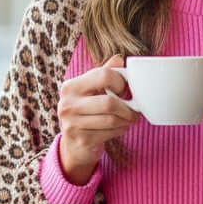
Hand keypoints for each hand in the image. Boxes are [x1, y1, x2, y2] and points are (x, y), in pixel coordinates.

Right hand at [57, 53, 141, 180]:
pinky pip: (110, 133)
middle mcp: (67, 104)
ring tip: (129, 119)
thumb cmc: (86, 113)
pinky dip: (120, 130)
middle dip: (127, 108)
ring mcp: (72, 123)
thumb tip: (119, 58)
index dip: (120, 82)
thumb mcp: (92, 91)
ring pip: (112, 119)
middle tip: (134, 110)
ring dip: (126, 120)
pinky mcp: (81, 140)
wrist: (74, 145)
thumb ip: (104, 74)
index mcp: (71, 86)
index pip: (104, 75)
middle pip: (109, 102)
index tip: (124, 90)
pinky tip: (119, 128)